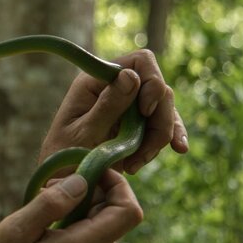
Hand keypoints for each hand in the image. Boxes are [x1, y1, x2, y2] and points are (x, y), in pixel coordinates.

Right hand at [0, 170, 142, 242]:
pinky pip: (90, 239)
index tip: (87, 169)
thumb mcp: (14, 232)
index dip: (117, 184)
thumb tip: (82, 180)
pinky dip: (75, 221)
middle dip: (93, 190)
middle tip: (52, 183)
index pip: (128, 211)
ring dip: (81, 205)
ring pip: (103, 225)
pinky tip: (44, 221)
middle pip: (116, 215)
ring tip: (42, 201)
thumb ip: (50, 205)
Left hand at [40, 49, 188, 173]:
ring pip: (163, 108)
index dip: (152, 82)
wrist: (63, 181)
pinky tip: (179, 149)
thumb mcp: (83, 134)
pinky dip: (169, 137)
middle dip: (159, 119)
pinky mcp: (136, 124)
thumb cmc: (63, 156)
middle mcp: (114, 88)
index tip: (145, 112)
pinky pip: (161, 124)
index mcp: (95, 81)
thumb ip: (107, 107)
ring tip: (135, 165)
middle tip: (144, 151)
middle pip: (158, 87)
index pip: (139, 62)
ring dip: (160, 136)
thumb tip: (130, 75)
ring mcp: (127, 105)